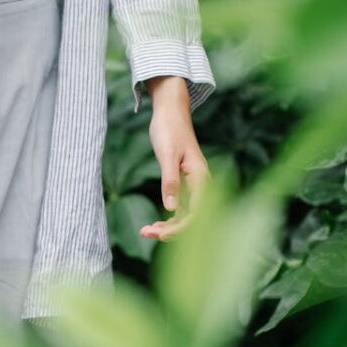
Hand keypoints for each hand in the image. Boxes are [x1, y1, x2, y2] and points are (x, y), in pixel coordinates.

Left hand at [139, 76, 209, 241]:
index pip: (195, 212)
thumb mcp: (166, 155)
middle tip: (145, 233)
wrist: (170, 112)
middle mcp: (200, 184)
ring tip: (146, 231)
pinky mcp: (184, 183)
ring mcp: (193, 185)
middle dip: (171, 230)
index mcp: (200, 178)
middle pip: (191, 217)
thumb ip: (170, 182)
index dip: (179, 227)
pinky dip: (168, 218)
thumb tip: (171, 209)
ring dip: (168, 227)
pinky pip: (180, 207)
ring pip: (185, 215)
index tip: (160, 234)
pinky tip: (154, 224)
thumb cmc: (169, 130)